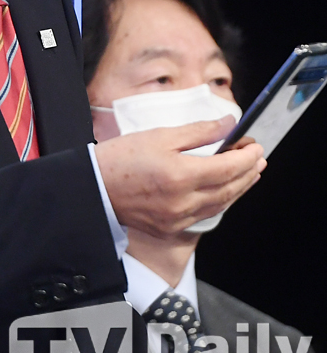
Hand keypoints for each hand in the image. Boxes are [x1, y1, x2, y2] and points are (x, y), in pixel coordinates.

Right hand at [94, 116, 265, 236]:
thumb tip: (228, 125)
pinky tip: (224, 191)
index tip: (256, 146)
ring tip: (249, 174)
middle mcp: (183, 201)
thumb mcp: (160, 135)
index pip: (228, 167)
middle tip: (259, 159)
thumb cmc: (121, 157)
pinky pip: (205, 215)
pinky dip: (220, 201)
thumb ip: (198, 131)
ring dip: (238, 188)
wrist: (93, 187)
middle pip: (229, 188)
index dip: (247, 157)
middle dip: (248, 173)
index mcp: (180, 175)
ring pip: (220, 204)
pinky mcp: (170, 227)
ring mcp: (177, 218)